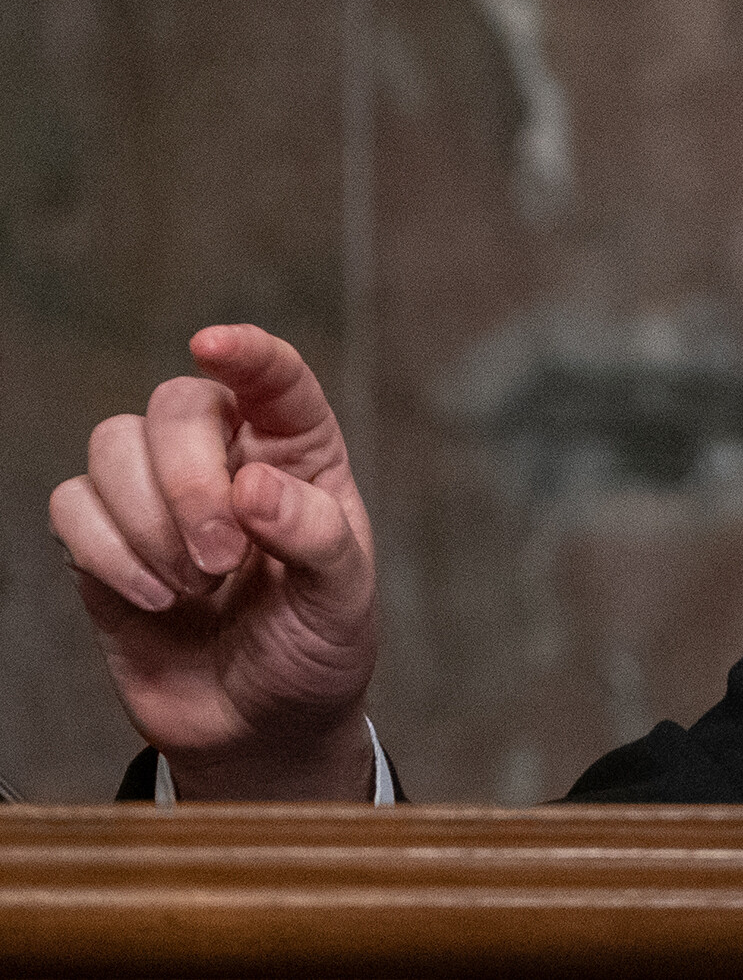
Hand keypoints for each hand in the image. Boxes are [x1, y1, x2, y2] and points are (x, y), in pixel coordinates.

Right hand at [49, 327, 377, 798]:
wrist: (260, 726)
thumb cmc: (315, 646)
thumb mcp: (343, 599)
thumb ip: (315, 537)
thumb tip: (253, 486)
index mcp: (300, 455)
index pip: (274, 379)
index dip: (246, 352)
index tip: (212, 345)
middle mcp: (227, 459)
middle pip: (176, 406)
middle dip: (187, 480)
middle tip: (220, 561)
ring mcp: (158, 497)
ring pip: (113, 445)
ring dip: (146, 519)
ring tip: (193, 588)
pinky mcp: (104, 543)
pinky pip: (70, 505)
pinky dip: (104, 550)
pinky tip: (154, 599)